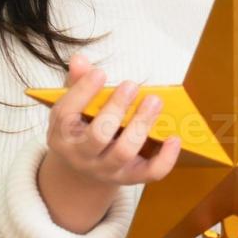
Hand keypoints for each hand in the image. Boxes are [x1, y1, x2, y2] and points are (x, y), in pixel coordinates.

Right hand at [42, 53, 181, 192]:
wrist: (81, 173)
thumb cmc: (80, 131)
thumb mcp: (71, 110)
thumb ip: (76, 84)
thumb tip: (80, 60)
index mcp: (63, 135)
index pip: (67, 113)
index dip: (83, 91)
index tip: (100, 73)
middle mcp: (82, 156)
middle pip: (98, 135)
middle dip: (116, 108)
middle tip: (132, 85)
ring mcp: (107, 169)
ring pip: (124, 151)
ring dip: (141, 125)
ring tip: (154, 101)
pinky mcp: (131, 178)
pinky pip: (151, 172)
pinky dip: (166, 158)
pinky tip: (174, 137)